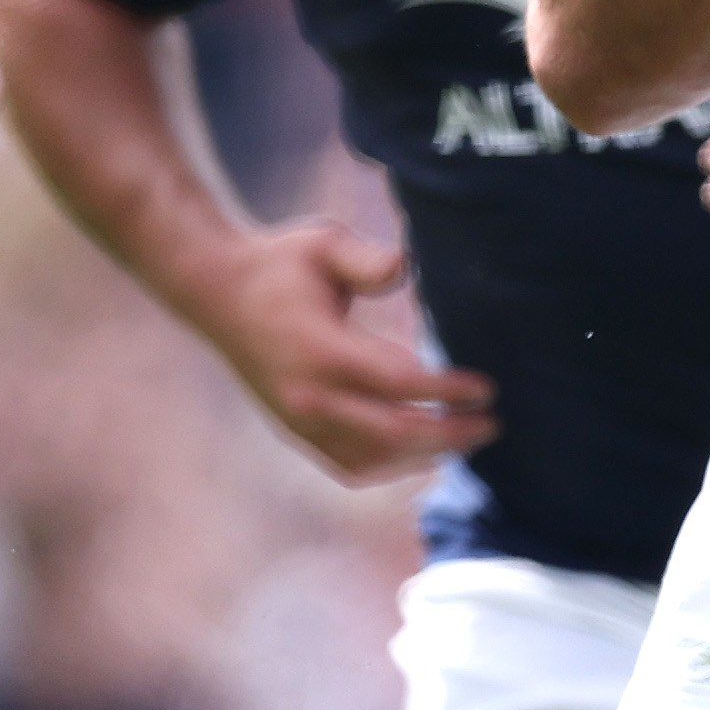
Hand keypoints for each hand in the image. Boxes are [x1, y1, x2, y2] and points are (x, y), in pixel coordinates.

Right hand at [201, 221, 498, 481]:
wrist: (217, 294)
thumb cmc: (279, 264)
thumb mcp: (323, 243)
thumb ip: (367, 260)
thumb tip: (406, 268)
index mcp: (322, 350)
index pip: (400, 383)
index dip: (448, 391)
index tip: (488, 389)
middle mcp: (310, 396)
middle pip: (396, 433)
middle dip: (451, 433)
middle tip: (492, 424)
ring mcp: (300, 421)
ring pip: (375, 458)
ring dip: (426, 455)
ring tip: (467, 439)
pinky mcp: (294, 432)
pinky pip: (349, 465)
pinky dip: (391, 466)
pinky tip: (423, 455)